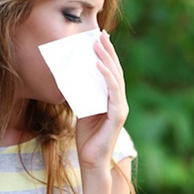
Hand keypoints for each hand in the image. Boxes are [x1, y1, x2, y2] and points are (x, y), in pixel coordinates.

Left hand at [76, 31, 128, 169]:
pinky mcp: (118, 114)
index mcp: (112, 99)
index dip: (106, 55)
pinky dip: (106, 76)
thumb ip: (83, 95)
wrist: (90, 159)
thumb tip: (72, 76)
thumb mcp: (82, 109)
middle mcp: (119, 100)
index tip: (99, 39)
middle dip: (108, 51)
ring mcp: (121, 107)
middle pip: (115, 70)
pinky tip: (98, 65)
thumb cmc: (86, 136)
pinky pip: (112, 90)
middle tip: (101, 34)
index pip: (111, 72)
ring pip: (115, 77)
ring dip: (106, 59)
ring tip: (99, 44)